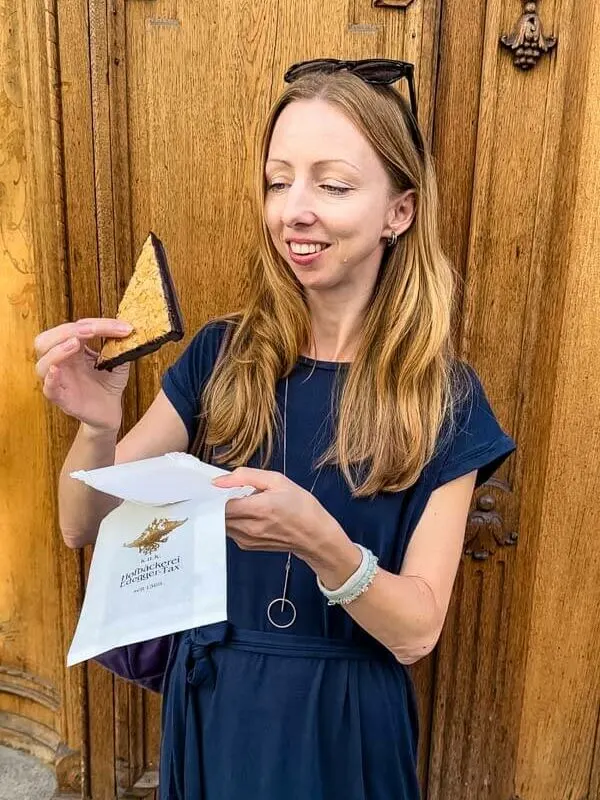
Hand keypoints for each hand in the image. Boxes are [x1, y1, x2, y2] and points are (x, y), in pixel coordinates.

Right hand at [34, 318, 133, 431]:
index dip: (97, 324)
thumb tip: (126, 328)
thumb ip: (119, 345)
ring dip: (57, 350)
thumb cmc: (109, 384)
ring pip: (43, 363)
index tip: (123, 327)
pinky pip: (49, 389)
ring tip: (75, 343)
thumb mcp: (118, 361)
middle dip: (66, 331)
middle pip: (46, 341)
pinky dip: (50, 379)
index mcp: (72, 350)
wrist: (111, 411)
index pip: (75, 328)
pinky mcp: (62, 399)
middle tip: (90, 330)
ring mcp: (59, 381)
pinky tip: (57, 371)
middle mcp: (61, 363)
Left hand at [211, 467, 348, 564]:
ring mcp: (247, 539)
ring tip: (243, 502)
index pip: (220, 503)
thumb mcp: (277, 480)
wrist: (314, 535)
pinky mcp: (247, 545)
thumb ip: (245, 476)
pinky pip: (230, 530)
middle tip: (231, 491)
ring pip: (222, 522)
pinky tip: (248, 514)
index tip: (221, 486)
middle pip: (218, 514)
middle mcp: (249, 527)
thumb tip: (219, 480)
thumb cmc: (301, 506)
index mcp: (258, 508)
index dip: (216, 493)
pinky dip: (233, 520)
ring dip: (226, 511)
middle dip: (219, 501)